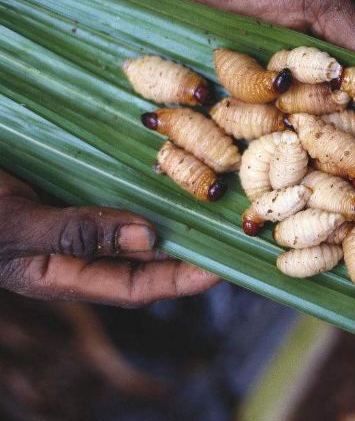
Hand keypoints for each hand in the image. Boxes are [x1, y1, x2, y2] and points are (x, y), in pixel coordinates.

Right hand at [0, 170, 219, 305]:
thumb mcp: (16, 226)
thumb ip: (76, 233)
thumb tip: (147, 236)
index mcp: (62, 274)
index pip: (136, 287)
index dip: (182, 281)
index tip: (223, 269)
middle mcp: (77, 250)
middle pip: (146, 256)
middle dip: (190, 248)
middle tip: (232, 231)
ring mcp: (76, 217)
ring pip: (136, 222)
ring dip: (172, 212)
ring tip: (212, 200)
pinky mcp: (72, 186)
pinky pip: (119, 190)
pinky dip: (146, 182)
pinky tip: (171, 166)